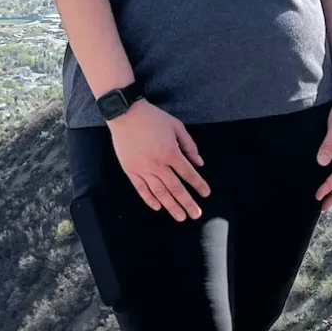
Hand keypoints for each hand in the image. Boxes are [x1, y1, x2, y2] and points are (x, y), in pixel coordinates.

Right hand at [109, 100, 209, 219]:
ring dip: (171, 206)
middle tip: (196, 214)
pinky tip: (158, 207)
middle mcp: (157, 164)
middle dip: (187, 203)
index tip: (206, 194)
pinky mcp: (130, 170)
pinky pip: (141, 189)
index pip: (188, 173)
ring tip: (180, 217)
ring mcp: (142, 168)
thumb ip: (189, 145)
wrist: (125, 114)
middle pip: (175, 188)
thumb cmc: (152, 118)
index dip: (198, 185)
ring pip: (159, 192)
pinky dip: (150, 199)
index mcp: (170, 152)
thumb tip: (199, 163)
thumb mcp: (176, 126)